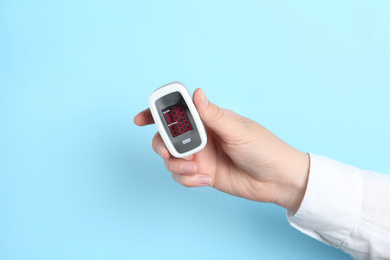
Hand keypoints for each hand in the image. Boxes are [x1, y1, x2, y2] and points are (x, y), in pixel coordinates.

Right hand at [134, 88, 309, 212]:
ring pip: (171, 159)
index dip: (157, 113)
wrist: (276, 180)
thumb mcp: (238, 130)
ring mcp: (200, 156)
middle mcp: (201, 137)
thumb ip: (213, 115)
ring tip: (196, 168)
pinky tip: (205, 179)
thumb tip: (197, 92)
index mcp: (209, 120)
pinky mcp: (202, 174)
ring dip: (177, 165)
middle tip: (168, 152)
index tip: (141, 119)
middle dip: (161, 145)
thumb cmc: (264, 148)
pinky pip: (182, 176)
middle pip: (167, 137)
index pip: (178, 112)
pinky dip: (188, 179)